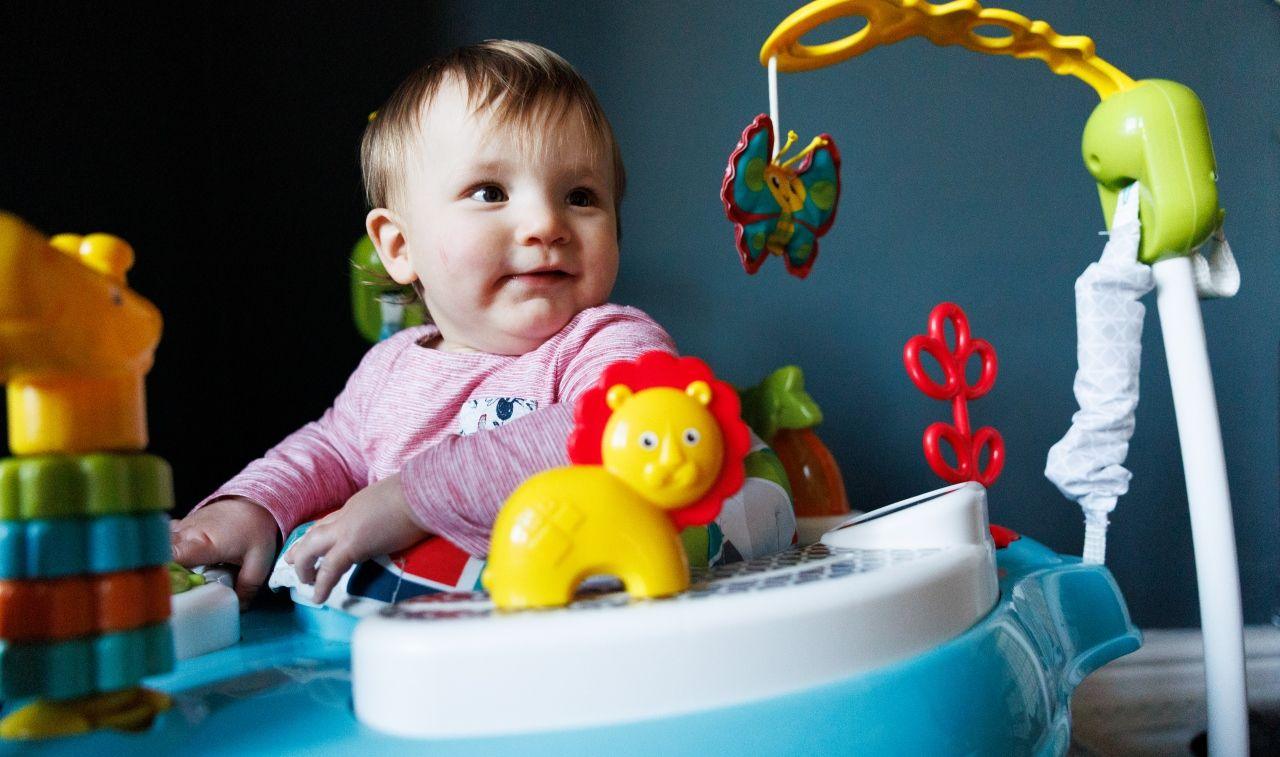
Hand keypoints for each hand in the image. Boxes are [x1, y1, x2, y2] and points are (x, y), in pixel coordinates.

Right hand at [170, 497, 279, 608]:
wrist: (254, 502)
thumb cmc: (256, 529)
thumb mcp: (259, 561)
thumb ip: (247, 586)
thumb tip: (239, 608)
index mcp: (203, 543)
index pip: (171, 556)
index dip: (163, 572)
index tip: (165, 588)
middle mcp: (186, 533)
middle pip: (160, 554)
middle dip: (161, 572)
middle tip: (173, 589)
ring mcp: (181, 527)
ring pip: (161, 546)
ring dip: (163, 561)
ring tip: (175, 577)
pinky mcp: (181, 525)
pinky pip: (165, 540)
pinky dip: (165, 550)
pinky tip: (175, 561)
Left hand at [284, 473, 428, 603]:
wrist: (424, 492)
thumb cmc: (423, 494)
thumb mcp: (402, 500)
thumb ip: (395, 511)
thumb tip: (406, 520)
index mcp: (360, 504)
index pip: (334, 519)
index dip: (323, 532)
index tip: (316, 541)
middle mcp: (348, 514)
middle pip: (316, 532)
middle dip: (302, 548)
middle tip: (290, 561)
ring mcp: (348, 529)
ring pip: (312, 548)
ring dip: (304, 566)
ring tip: (304, 583)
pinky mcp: (353, 544)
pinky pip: (330, 568)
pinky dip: (321, 584)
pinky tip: (317, 598)